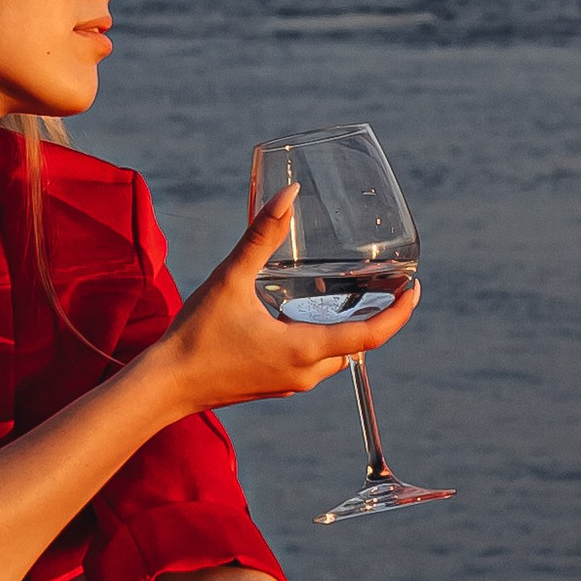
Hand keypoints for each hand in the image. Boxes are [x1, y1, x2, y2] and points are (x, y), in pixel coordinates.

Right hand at [158, 191, 419, 416]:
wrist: (164, 386)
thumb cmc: (196, 335)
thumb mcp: (231, 279)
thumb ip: (261, 235)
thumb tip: (288, 194)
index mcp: (305, 350)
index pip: (372, 335)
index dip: (400, 312)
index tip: (415, 288)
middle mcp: (305, 373)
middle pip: (358, 345)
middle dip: (379, 317)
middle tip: (389, 285)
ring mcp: (289, 384)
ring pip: (335, 356)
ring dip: (350, 329)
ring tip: (355, 296)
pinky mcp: (274, 386)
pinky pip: (313, 363)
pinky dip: (324, 338)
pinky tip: (309, 316)